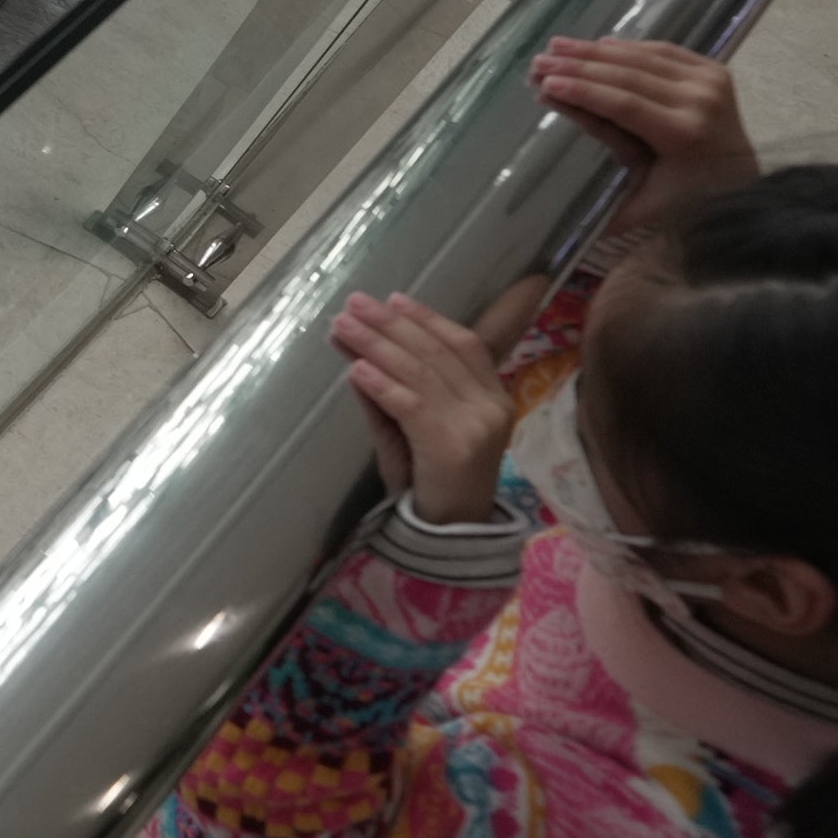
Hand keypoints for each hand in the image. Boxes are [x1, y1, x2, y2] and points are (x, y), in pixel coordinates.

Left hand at [331, 292, 512, 522]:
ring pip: (421, 372)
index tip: (392, 299)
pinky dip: (382, 384)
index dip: (427, 319)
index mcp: (494, 398)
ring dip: (377, 344)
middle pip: (437, 352)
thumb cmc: (432, 485)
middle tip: (353, 304)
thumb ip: (391, 396)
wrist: (450, 538)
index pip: (463, 344)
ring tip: (343, 326)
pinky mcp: (452, 446)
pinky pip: (411, 405)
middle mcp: (492, 407)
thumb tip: (357, 356)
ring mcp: (476, 426)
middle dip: (391, 325)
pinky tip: (356, 369)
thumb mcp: (412, 432)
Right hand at [531, 38, 757, 233]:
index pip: (625, 104)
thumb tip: (550, 198)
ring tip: (557, 47)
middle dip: (579, 66)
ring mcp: (710, 81)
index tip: (547, 84)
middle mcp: (699, 101)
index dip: (584, 91)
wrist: (744, 182)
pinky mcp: (714, 70)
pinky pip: (664, 52)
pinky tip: (598, 45)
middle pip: (629, 76)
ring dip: (596, 51)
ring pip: (643, 58)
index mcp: (684, 135)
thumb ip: (606, 202)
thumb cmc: (693, 199)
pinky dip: (629, 47)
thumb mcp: (649, 206)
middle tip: (540, 61)